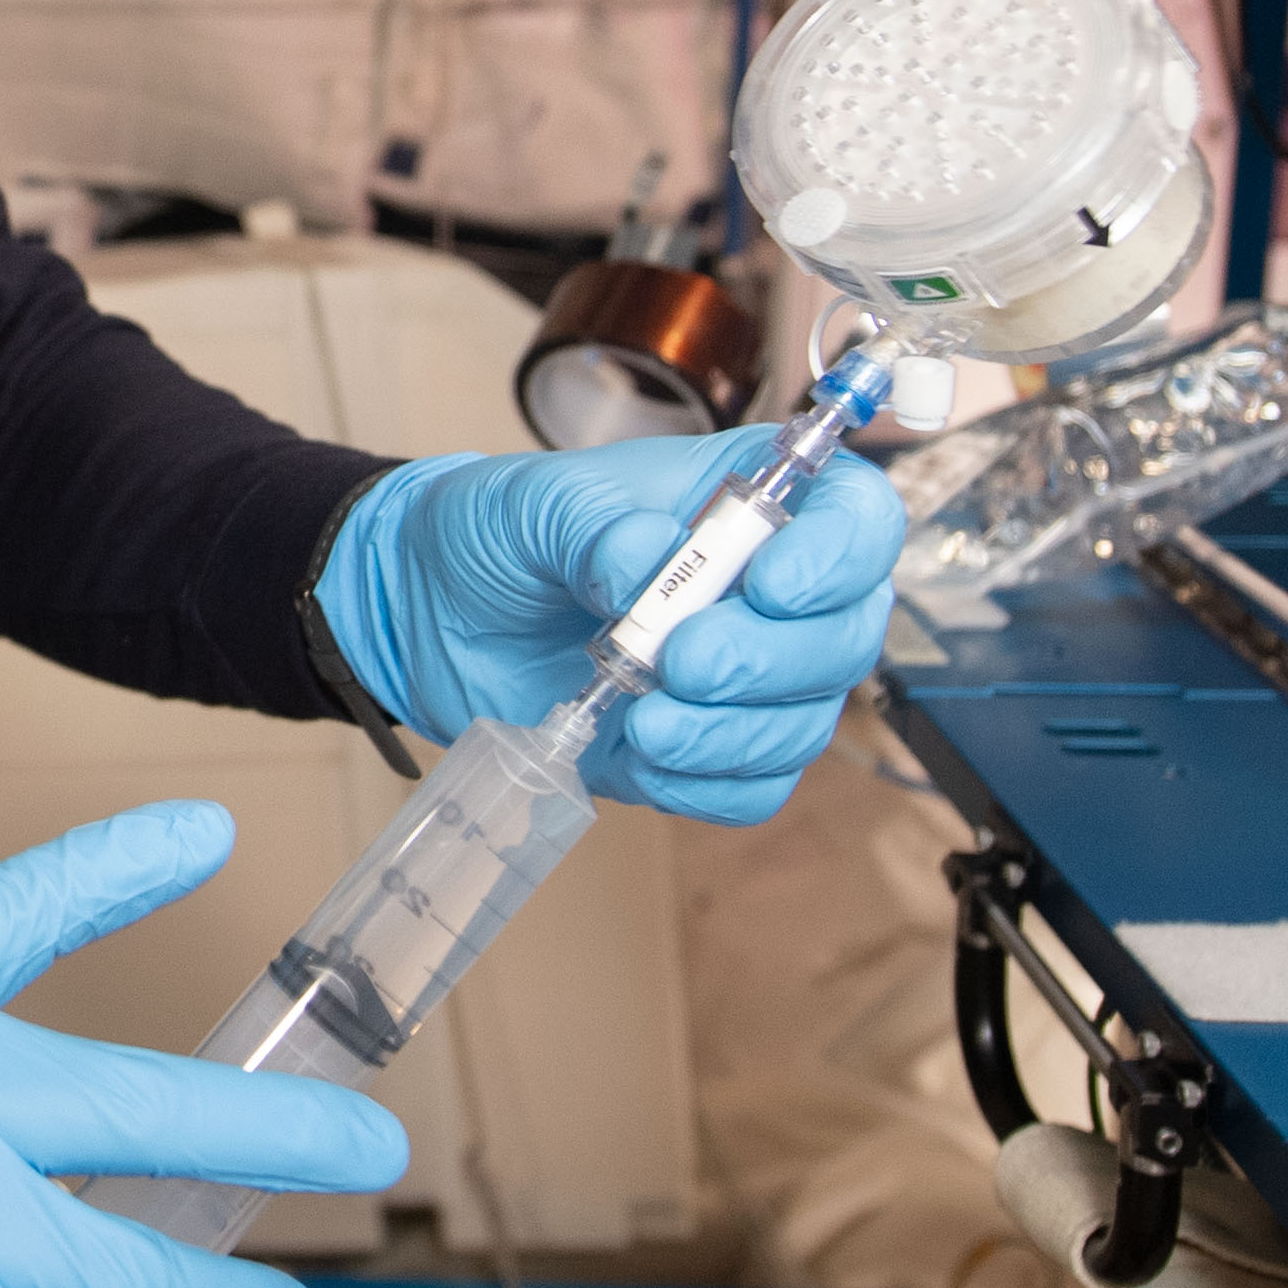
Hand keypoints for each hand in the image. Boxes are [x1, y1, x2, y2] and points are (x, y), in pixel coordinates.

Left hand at [314, 432, 902, 823]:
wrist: (430, 612)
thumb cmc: (496, 534)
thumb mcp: (533, 503)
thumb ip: (597, 526)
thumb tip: (649, 565)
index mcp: (747, 500)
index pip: (857, 519)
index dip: (840, 556)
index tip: (772, 585)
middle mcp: (767, 590)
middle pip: (848, 635)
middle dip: (772, 660)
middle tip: (682, 663)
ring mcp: (744, 676)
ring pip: (806, 722)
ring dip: (734, 731)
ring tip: (648, 719)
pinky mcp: (706, 746)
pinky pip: (754, 786)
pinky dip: (707, 780)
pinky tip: (646, 753)